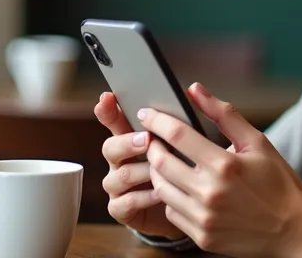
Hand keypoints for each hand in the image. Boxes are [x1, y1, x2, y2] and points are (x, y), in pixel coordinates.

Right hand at [93, 92, 185, 240]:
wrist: (189, 209)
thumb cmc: (186, 172)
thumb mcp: (187, 145)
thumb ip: (185, 121)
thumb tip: (193, 91)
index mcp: (133, 139)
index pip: (114, 120)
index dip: (108, 110)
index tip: (108, 97)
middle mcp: (122, 161)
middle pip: (109, 147)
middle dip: (126, 142)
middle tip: (147, 139)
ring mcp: (119, 186)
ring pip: (117, 176)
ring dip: (140, 171)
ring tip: (161, 170)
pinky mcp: (123, 209)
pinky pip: (123, 203)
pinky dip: (141, 198)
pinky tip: (159, 194)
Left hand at [139, 82, 301, 256]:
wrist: (294, 229)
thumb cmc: (278, 182)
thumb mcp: (257, 142)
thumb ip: (224, 114)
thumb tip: (194, 89)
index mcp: (225, 165)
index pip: (177, 135)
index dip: (157, 121)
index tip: (146, 113)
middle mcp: (211, 192)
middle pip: (161, 162)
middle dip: (151, 145)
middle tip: (153, 138)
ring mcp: (204, 218)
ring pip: (161, 189)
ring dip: (157, 172)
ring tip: (165, 161)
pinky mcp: (202, 237)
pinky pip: (171, 212)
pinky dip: (171, 197)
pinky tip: (181, 188)